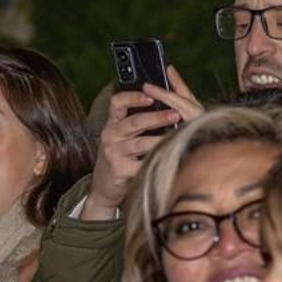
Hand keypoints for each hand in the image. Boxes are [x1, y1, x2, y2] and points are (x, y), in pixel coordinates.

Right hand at [81, 65, 204, 219]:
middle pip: (134, 122)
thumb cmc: (121, 159)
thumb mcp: (124, 137)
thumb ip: (138, 119)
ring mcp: (113, 152)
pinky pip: (141, 164)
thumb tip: (160, 97)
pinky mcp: (118, 170)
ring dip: (160, 139)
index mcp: (113, 123)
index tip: (150, 94)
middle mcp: (110, 135)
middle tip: (176, 114)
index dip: (133, 97)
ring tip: (177, 136)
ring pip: (139, 143)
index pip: (117, 102)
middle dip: (157, 117)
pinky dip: (156, 161)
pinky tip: (169, 158)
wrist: (104, 187)